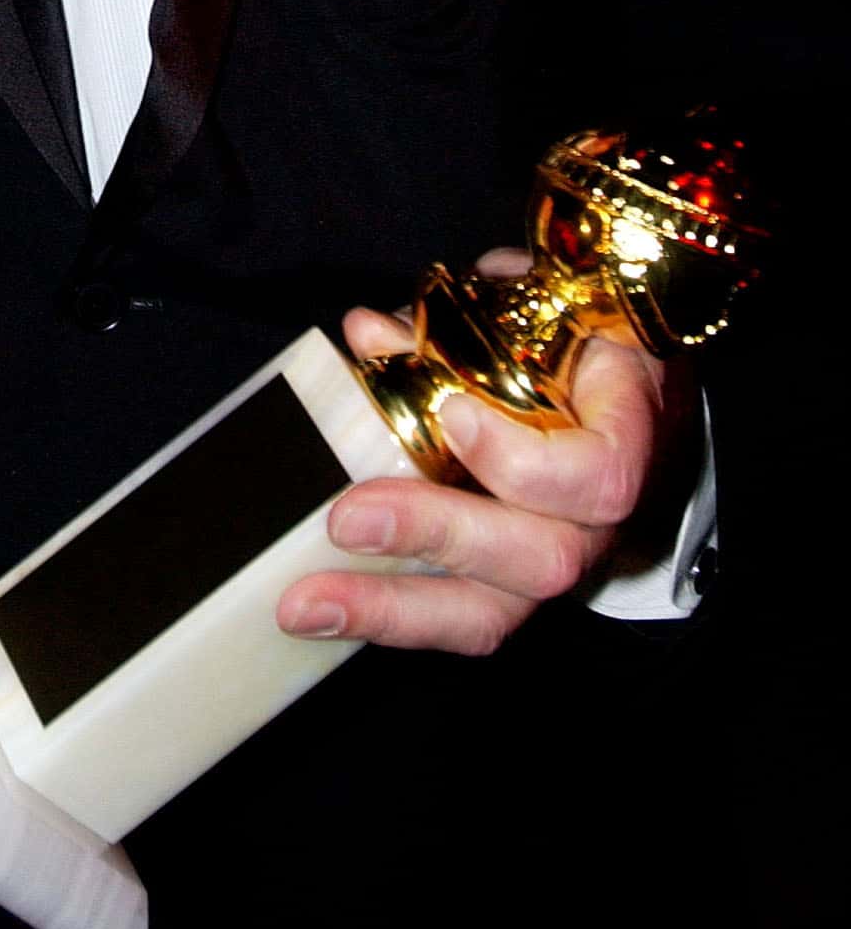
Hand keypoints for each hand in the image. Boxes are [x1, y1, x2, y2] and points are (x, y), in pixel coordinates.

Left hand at [277, 255, 684, 655]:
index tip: (453, 415)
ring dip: (391, 609)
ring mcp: (552, 560)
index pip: (601, 476)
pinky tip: (317, 609)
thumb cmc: (566, 341)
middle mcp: (599, 519)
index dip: (524, 461)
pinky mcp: (504, 589)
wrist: (608, 393)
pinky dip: (383, 616)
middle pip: (543, 558)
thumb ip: (453, 324)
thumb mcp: (527, 311)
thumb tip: (369, 335)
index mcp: (623, 434)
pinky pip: (455, 617)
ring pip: (492, 612)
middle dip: (436, 536)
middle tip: (346, 519)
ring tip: (305, 603)